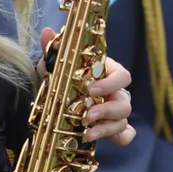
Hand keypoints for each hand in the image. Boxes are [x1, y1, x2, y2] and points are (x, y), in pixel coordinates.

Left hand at [38, 27, 136, 145]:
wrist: (56, 96)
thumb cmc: (62, 76)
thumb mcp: (55, 63)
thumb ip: (53, 48)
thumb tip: (47, 32)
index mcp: (107, 73)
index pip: (122, 76)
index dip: (111, 83)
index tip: (91, 89)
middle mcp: (115, 92)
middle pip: (125, 101)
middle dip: (108, 110)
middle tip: (87, 115)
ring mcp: (114, 111)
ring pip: (123, 120)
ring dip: (107, 127)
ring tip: (86, 132)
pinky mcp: (111, 128)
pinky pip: (125, 135)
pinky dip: (120, 138)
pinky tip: (102, 139)